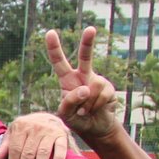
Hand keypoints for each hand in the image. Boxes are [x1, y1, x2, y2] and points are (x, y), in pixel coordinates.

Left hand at [0, 111, 69, 158]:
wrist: (47, 117)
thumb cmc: (26, 130)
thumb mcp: (13, 134)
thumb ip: (4, 148)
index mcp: (20, 126)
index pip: (15, 148)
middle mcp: (35, 127)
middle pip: (28, 152)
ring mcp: (49, 130)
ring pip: (43, 151)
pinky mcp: (61, 134)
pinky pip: (61, 147)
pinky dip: (59, 157)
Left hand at [46, 26, 121, 144]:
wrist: (95, 129)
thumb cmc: (76, 120)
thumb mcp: (65, 114)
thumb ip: (69, 102)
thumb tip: (85, 87)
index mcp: (67, 80)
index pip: (59, 62)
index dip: (54, 48)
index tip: (49, 32)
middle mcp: (83, 76)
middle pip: (86, 56)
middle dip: (88, 42)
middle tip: (91, 29)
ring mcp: (97, 81)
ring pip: (92, 87)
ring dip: (87, 104)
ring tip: (85, 111)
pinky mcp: (109, 88)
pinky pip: (101, 96)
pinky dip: (95, 106)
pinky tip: (95, 110)